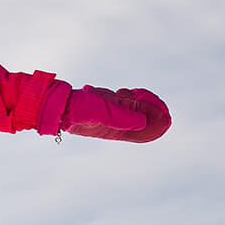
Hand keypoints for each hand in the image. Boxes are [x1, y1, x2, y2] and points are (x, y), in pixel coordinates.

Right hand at [41, 85, 170, 142]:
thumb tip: (145, 120)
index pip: (146, 130)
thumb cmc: (79, 110)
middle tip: (141, 95)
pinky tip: (118, 92)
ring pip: (133, 107)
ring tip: (122, 93)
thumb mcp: (104, 112)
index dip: (158, 122)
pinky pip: (123, 101)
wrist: (59, 104)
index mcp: (119, 131)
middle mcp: (117, 126)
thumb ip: (124, 117)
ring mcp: (112, 116)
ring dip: (133, 98)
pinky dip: (124, 96)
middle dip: (147, 105)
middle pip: (143, 117)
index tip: (166, 112)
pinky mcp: (106, 107)